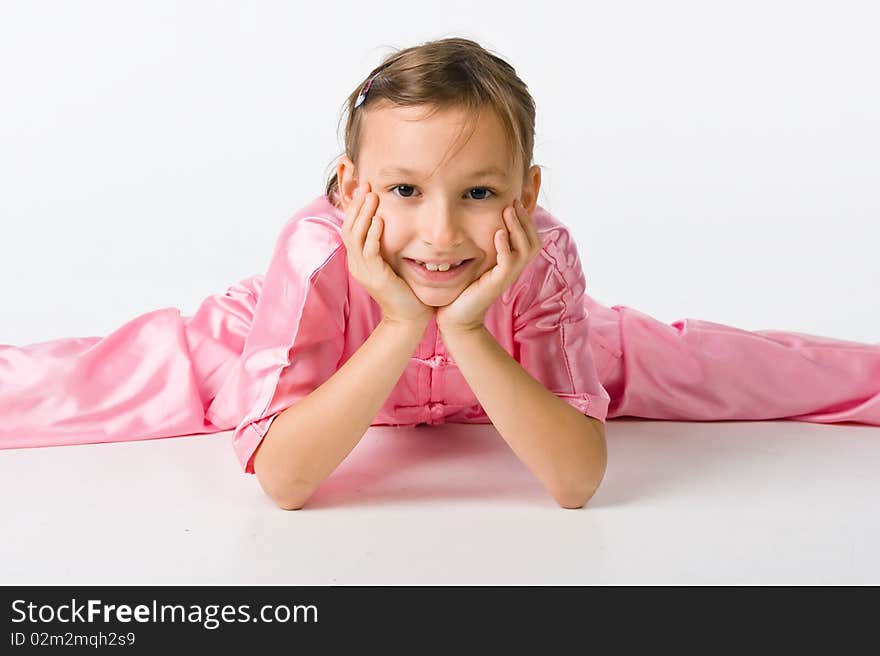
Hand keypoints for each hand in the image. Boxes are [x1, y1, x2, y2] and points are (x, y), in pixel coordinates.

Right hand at [342, 181, 434, 325]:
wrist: (408, 318)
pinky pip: (369, 251)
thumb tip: (391, 222)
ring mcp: (363, 271)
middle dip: (357, 205)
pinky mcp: (374, 277)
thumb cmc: (405, 290)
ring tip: (372, 196)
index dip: (356, 208)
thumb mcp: (393, 263)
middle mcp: (356, 263)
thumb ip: (388, 245)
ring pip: (355, 236)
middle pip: (349, 228)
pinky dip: (373, 234)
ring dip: (364, 214)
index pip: (351, 228)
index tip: (365, 188)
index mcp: (359, 260)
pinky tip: (379, 220)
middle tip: (366, 184)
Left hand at [436, 198, 541, 333]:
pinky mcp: (498, 284)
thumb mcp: (474, 262)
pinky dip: (505, 246)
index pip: (529, 238)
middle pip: (533, 241)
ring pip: (525, 249)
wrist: (455, 317)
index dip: (525, 220)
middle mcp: (513, 269)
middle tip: (514, 201)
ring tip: (509, 210)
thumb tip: (477, 223)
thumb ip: (481, 246)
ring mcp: (507, 277)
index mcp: (510, 263)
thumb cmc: (462, 289)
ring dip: (518, 228)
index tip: (514, 201)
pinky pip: (509, 262)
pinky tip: (499, 233)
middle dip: (525, 220)